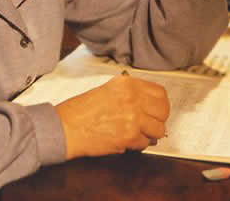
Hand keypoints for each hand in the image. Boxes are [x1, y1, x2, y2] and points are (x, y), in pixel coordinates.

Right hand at [55, 73, 169, 159]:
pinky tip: (124, 140)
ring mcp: (132, 117)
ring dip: (149, 134)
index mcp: (127, 84)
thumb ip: (129, 93)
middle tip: (149, 124)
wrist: (66, 127)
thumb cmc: (81, 110)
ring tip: (135, 133)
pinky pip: (145, 143)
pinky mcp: (129, 136)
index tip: (156, 110)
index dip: (160, 104)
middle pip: (163, 111)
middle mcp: (132, 97)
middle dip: (158, 120)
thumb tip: (148, 105)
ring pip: (158, 129)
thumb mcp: (107, 90)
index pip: (160, 92)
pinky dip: (137, 145)